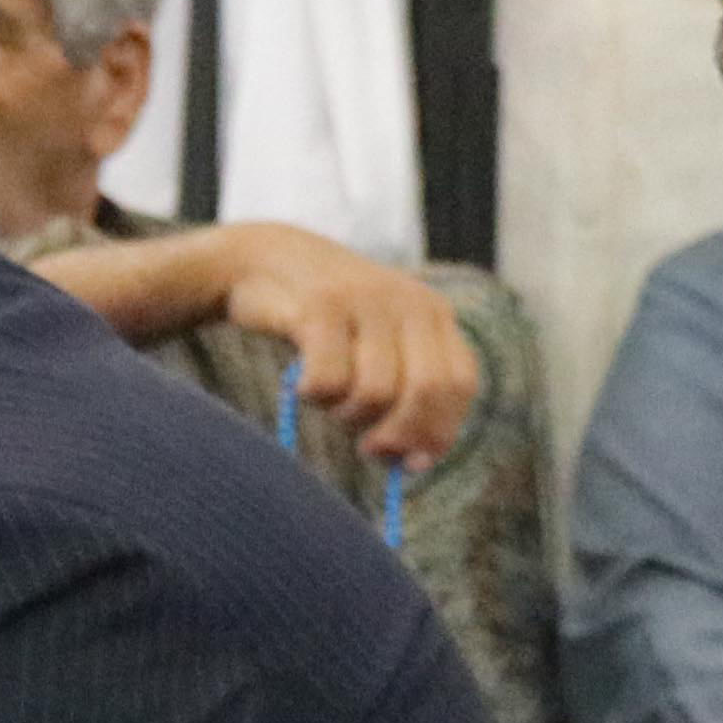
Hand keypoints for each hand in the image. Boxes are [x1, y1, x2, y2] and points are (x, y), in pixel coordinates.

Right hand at [216, 228, 478, 464]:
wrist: (263, 259)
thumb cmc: (324, 321)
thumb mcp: (376, 346)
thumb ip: (402, 394)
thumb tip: (412, 463)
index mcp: (431, 312)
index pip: (460, 383)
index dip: (440, 430)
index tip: (411, 463)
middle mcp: (408, 301)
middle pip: (425, 391)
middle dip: (398, 433)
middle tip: (368, 448)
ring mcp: (366, 300)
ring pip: (375, 392)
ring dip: (347, 414)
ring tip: (330, 400)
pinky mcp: (322, 305)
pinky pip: (329, 381)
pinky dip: (314, 397)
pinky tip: (303, 385)